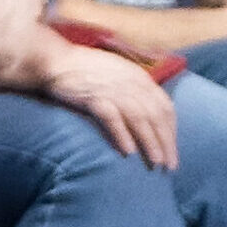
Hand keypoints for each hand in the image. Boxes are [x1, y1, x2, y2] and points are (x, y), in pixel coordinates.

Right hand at [38, 40, 178, 169]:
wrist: (55, 60)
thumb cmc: (85, 68)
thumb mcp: (118, 72)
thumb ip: (134, 89)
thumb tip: (147, 113)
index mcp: (139, 77)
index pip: (165, 106)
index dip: (171, 130)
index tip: (172, 149)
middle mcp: (131, 83)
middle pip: (156, 115)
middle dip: (166, 142)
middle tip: (170, 166)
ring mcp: (112, 90)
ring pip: (139, 118)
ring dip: (150, 142)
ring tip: (155, 163)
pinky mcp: (93, 97)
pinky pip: (112, 118)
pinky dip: (122, 135)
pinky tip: (127, 152)